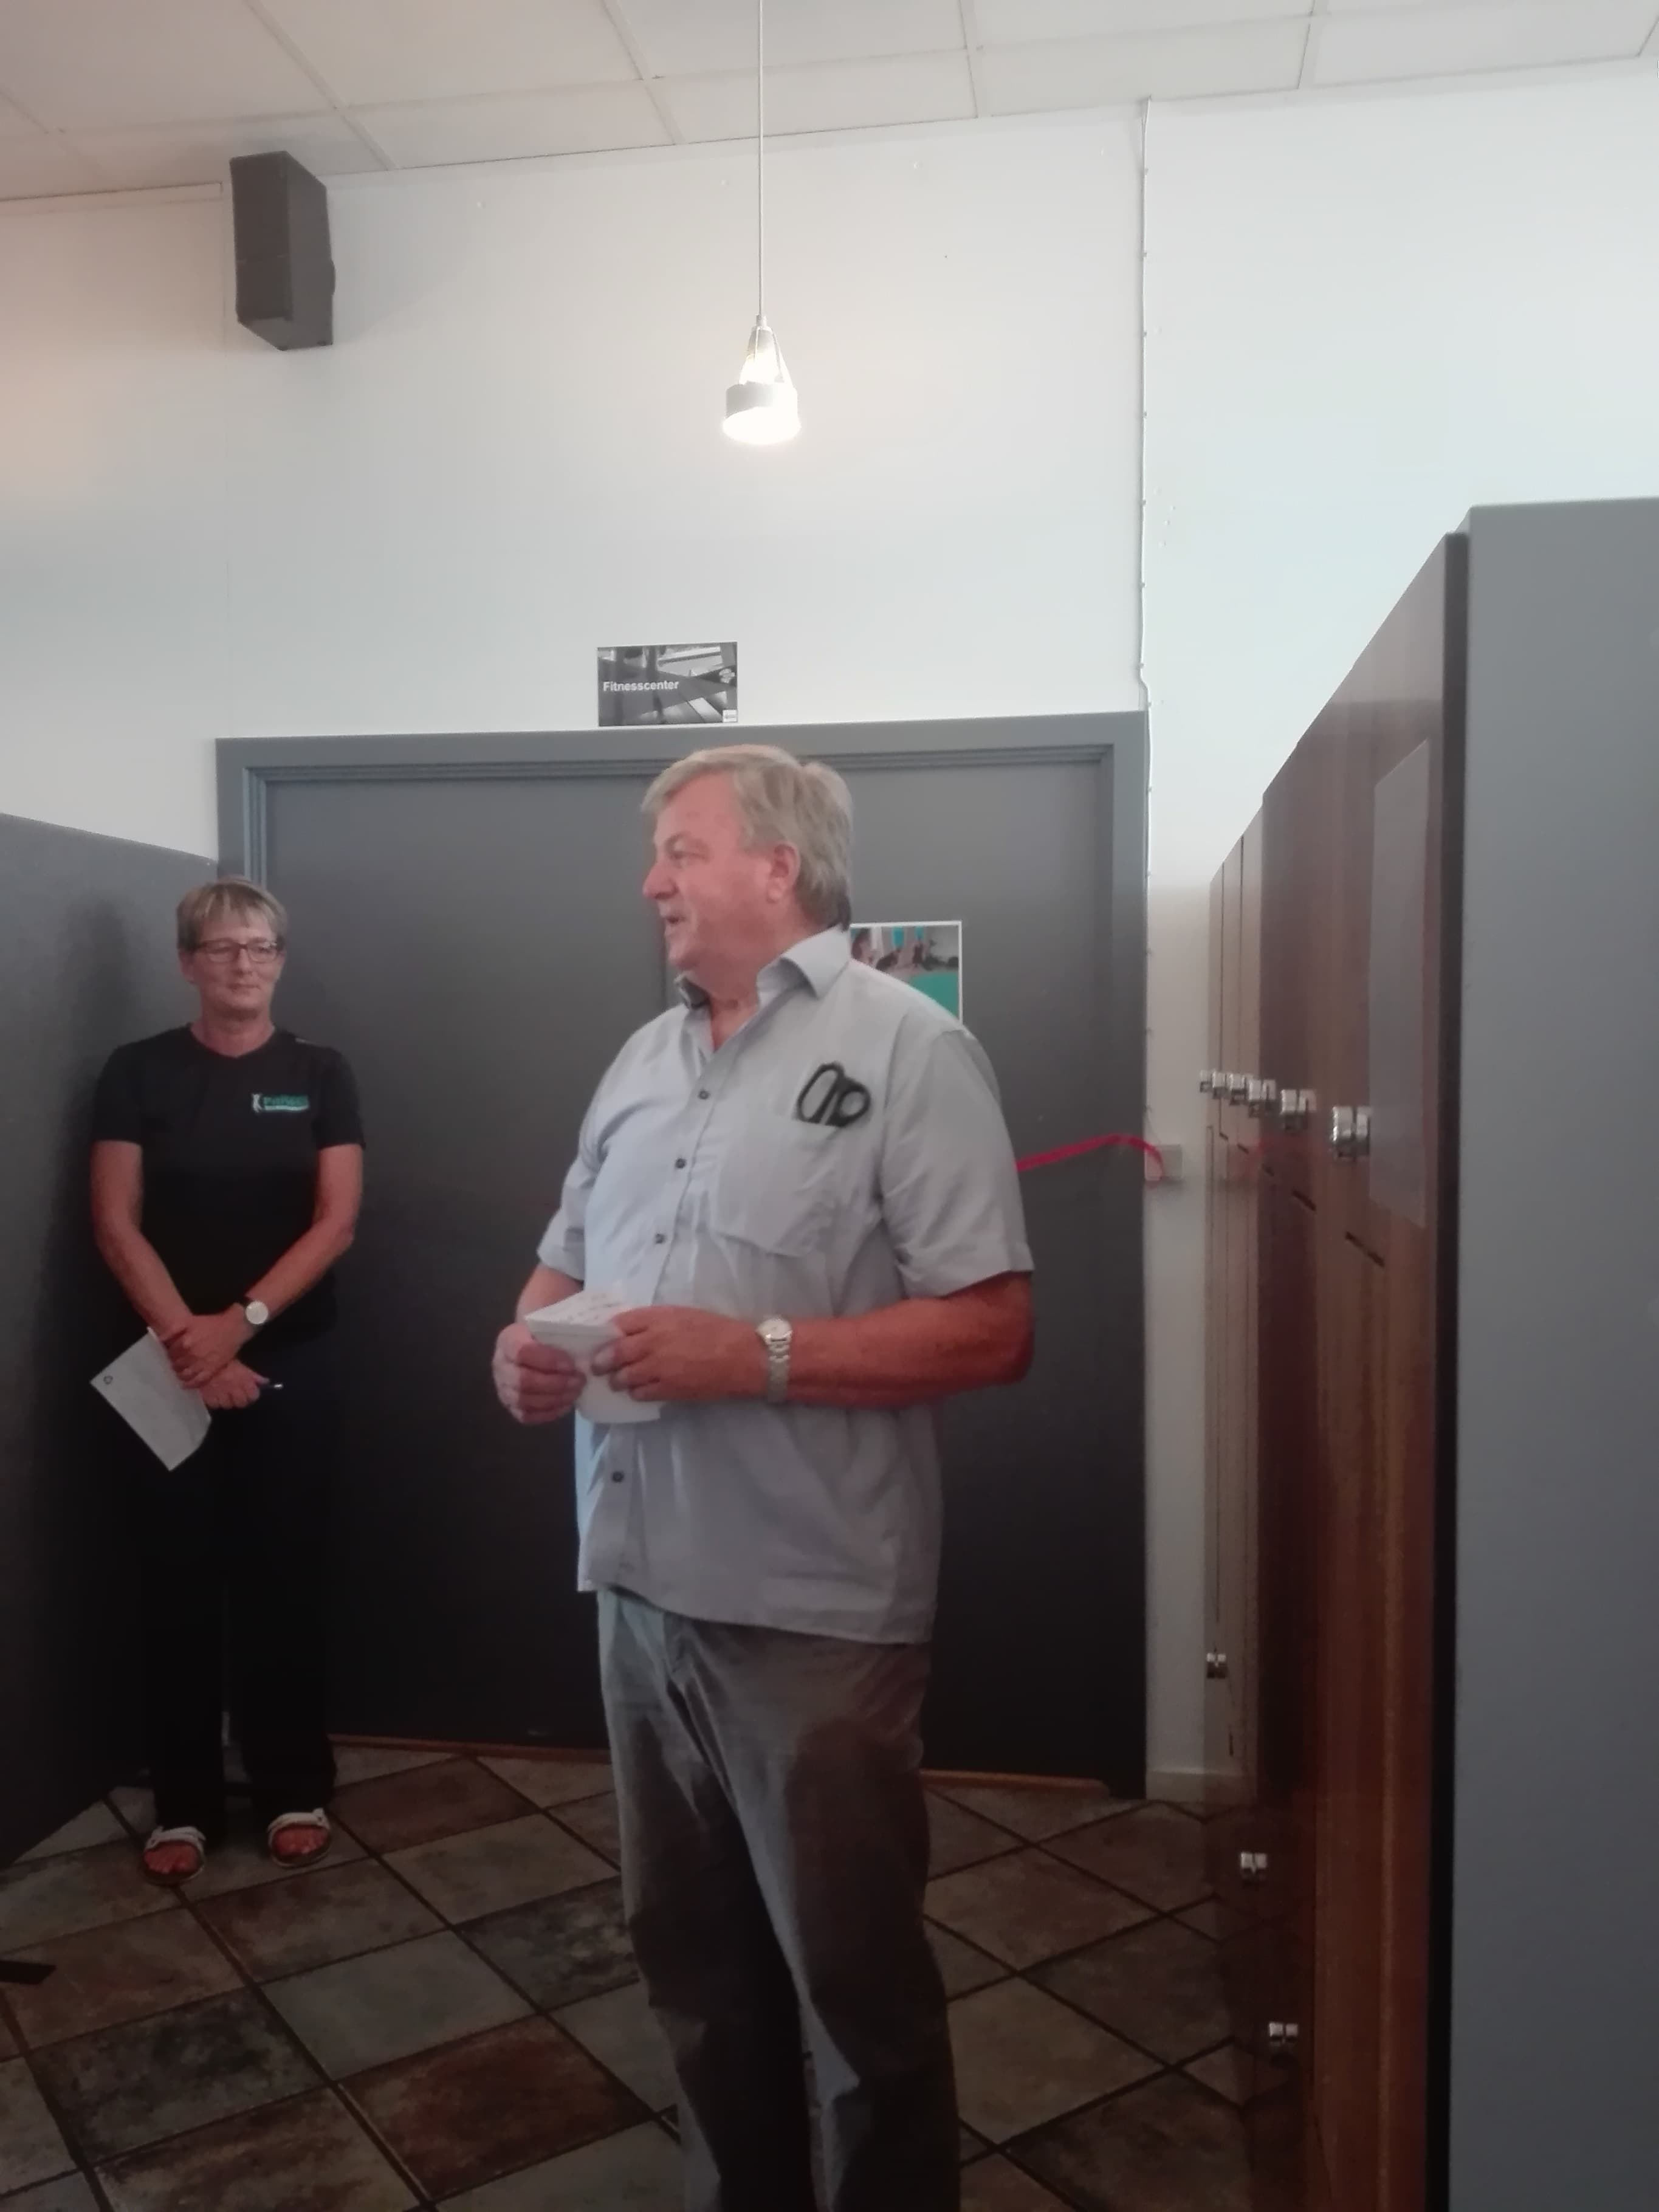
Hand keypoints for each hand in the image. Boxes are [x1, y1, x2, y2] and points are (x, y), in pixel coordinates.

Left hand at [163, 1309, 251, 1389]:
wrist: (233, 1328)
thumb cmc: (211, 1323)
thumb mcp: (189, 1321)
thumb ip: (173, 1330)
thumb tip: (160, 1341)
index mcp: (185, 1343)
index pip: (171, 1354)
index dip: (170, 1355)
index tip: (172, 1355)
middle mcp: (192, 1355)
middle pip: (176, 1365)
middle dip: (174, 1365)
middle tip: (176, 1364)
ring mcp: (202, 1363)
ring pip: (185, 1374)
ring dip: (180, 1375)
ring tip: (180, 1374)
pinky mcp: (212, 1369)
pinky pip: (198, 1381)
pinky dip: (190, 1384)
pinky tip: (185, 1385)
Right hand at [199, 1359, 266, 1411]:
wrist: (202, 1360)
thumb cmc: (223, 1361)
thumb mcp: (240, 1365)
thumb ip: (253, 1376)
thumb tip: (265, 1382)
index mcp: (244, 1381)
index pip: (253, 1396)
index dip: (252, 1395)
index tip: (250, 1392)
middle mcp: (234, 1390)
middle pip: (241, 1403)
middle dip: (240, 1400)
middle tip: (237, 1394)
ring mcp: (221, 1395)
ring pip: (228, 1405)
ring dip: (227, 1401)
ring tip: (225, 1394)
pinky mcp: (208, 1397)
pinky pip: (215, 1405)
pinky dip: (215, 1401)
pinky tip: (215, 1395)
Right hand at [494, 1323, 584, 1424]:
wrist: (538, 1337)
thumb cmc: (551, 1328)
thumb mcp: (555, 1318)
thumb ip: (567, 1325)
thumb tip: (597, 1331)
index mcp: (508, 1338)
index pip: (522, 1352)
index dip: (548, 1360)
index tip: (572, 1363)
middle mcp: (499, 1363)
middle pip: (522, 1381)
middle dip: (555, 1384)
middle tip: (580, 1380)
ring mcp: (502, 1386)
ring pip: (523, 1400)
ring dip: (554, 1399)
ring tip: (576, 1391)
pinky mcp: (510, 1404)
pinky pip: (525, 1415)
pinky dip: (547, 1413)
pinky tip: (565, 1404)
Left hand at [592, 1307, 764, 1403]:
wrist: (743, 1356)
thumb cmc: (718, 1331)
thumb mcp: (685, 1315)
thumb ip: (657, 1321)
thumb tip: (632, 1331)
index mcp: (659, 1317)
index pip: (620, 1323)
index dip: (607, 1332)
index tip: (601, 1339)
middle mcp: (653, 1340)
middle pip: (614, 1352)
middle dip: (602, 1361)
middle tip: (597, 1366)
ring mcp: (658, 1367)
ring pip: (623, 1376)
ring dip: (617, 1380)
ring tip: (617, 1382)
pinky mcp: (667, 1388)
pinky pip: (640, 1393)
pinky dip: (635, 1392)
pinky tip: (639, 1390)